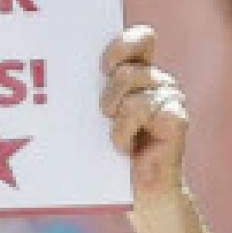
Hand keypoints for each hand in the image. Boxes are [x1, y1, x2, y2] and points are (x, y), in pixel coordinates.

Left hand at [100, 26, 189, 201]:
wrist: (137, 193)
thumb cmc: (108, 154)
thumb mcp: (93, 116)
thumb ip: (88, 89)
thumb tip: (53, 69)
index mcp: (139, 72)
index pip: (141, 39)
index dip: (122, 46)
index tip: (103, 67)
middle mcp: (157, 81)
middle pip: (129, 70)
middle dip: (109, 93)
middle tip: (104, 115)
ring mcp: (171, 98)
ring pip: (134, 93)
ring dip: (116, 120)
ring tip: (116, 140)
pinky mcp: (177, 119)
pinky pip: (144, 111)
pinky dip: (126, 132)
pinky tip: (127, 150)